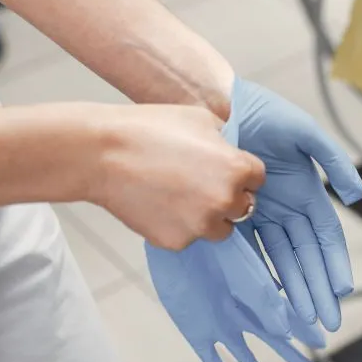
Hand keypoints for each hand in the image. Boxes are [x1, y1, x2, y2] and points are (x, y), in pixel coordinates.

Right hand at [90, 105, 264, 250]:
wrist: (103, 154)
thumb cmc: (151, 128)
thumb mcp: (202, 119)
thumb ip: (227, 140)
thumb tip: (235, 151)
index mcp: (237, 169)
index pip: (258, 178)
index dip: (241, 171)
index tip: (222, 166)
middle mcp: (225, 201)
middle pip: (244, 206)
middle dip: (229, 196)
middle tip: (200, 181)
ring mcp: (201, 225)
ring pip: (220, 228)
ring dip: (209, 216)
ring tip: (180, 194)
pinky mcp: (177, 242)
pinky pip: (190, 236)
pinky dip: (180, 225)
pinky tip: (160, 204)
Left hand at [146, 233, 325, 361]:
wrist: (177, 235)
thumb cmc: (212, 243)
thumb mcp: (244, 269)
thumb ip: (264, 300)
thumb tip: (285, 331)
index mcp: (259, 293)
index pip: (290, 317)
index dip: (306, 331)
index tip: (321, 343)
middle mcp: (244, 311)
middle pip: (273, 340)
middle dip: (292, 356)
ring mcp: (220, 322)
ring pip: (245, 356)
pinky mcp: (196, 330)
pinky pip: (211, 358)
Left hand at [225, 79, 361, 332]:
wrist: (220, 106)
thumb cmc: (267, 114)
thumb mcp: (306, 134)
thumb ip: (333, 161)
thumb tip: (356, 195)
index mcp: (307, 193)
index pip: (326, 239)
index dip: (334, 265)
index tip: (342, 291)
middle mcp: (286, 210)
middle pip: (306, 259)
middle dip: (318, 290)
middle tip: (326, 323)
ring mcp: (261, 216)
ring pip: (280, 262)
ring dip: (293, 292)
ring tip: (301, 322)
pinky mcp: (233, 216)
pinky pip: (249, 251)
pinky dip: (260, 275)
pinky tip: (267, 300)